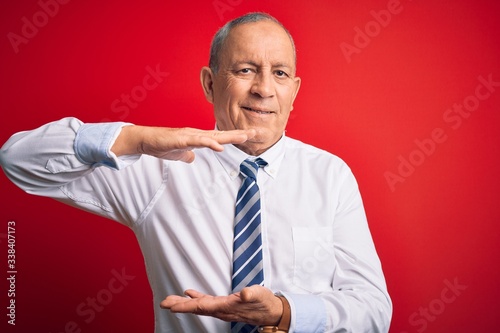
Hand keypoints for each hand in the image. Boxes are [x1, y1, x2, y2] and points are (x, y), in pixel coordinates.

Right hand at [111, 126, 255, 162]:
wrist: (145, 140)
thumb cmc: (161, 144)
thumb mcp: (179, 153)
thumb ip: (187, 155)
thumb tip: (192, 159)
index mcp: (198, 138)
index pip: (221, 137)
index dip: (235, 137)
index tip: (250, 136)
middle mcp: (197, 134)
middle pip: (222, 134)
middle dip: (239, 134)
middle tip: (256, 132)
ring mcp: (190, 135)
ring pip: (213, 135)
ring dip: (229, 136)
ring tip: (244, 137)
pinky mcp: (181, 138)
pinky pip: (198, 141)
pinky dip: (209, 143)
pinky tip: (219, 146)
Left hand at [160, 285, 282, 325]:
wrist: (271, 312)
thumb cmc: (265, 303)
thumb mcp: (260, 295)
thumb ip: (251, 294)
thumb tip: (243, 294)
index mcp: (227, 307)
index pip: (203, 306)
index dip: (187, 306)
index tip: (172, 306)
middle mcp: (221, 310)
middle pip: (197, 308)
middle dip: (179, 306)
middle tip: (163, 303)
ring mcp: (222, 308)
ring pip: (199, 306)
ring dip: (184, 303)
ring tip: (170, 300)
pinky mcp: (224, 304)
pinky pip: (207, 302)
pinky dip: (197, 297)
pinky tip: (189, 294)